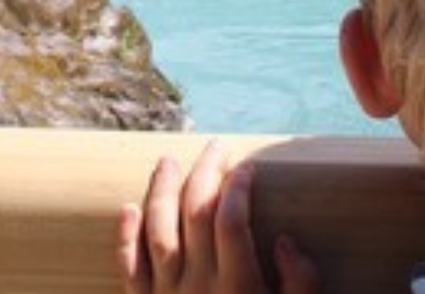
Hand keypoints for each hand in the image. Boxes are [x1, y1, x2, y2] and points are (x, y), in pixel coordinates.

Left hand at [116, 141, 318, 293]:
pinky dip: (125, 238)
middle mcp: (198, 290)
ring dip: (161, 192)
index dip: (238, 188)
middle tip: (215, 146)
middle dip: (204, 174)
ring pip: (156, 233)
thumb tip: (284, 238)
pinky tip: (126, 209)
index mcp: (239, 291)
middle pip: (194, 216)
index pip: (231, 222)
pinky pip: (129, 271)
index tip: (248, 167)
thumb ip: (299, 285)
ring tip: (168, 160)